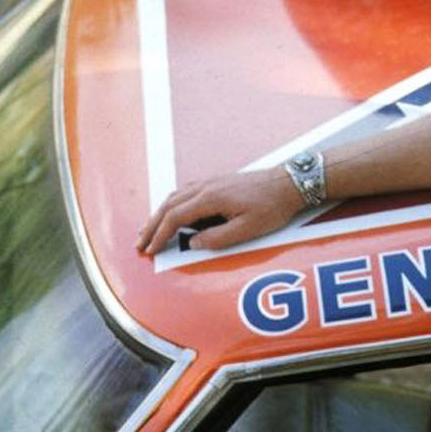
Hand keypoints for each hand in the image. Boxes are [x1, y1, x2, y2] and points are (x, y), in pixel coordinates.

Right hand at [135, 166, 301, 254]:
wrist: (291, 182)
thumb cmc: (272, 207)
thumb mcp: (247, 230)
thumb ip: (216, 238)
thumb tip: (191, 243)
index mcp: (211, 198)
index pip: (174, 217)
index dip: (159, 235)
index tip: (149, 250)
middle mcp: (206, 186)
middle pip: (169, 204)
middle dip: (151, 225)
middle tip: (139, 243)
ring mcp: (212, 181)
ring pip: (176, 196)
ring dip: (159, 213)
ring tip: (149, 230)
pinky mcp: (218, 181)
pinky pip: (186, 191)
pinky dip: (172, 204)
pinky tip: (172, 212)